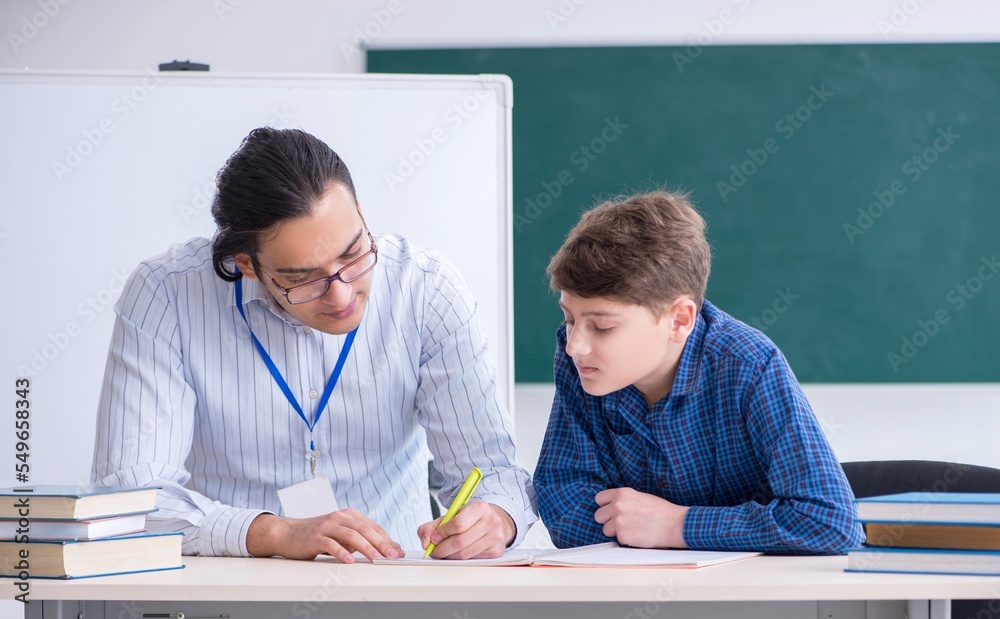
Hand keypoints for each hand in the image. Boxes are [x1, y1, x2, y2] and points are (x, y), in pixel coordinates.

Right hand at [246, 509, 403, 562]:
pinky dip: (341, 552)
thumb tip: (380, 549)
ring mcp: (327, 526)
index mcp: (348, 515)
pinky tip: (349, 561)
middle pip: (365, 529)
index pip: (372, 526)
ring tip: (376, 558)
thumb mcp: (340, 534)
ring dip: (366, 547)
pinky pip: (330, 544)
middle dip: (381, 543)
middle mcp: (339, 517)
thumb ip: (357, 539)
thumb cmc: (316, 535)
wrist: (287, 533)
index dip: (387, 539)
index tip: (398, 551)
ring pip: (351, 535)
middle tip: (392, 555)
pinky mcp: (315, 537)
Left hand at [417, 501, 514, 558]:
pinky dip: (460, 559)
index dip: (442, 533)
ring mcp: (495, 537)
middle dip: (442, 549)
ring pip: (465, 553)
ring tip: (443, 552)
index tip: (434, 539)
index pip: (458, 524)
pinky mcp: (496, 551)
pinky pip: (472, 559)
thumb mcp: (451, 516)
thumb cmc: (470, 519)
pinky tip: (456, 553)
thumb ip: (432, 526)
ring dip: (449, 556)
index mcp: (480, 507)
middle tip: (434, 550)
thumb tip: (425, 542)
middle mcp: (491, 521)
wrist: (493, 522)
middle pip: (460, 541)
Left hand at [594, 488, 688, 548]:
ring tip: (631, 529)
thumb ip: (623, 500)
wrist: (674, 524)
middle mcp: (617, 506)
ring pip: (605, 529)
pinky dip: (625, 539)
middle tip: (621, 522)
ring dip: (615, 531)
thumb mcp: (639, 496)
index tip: (610, 510)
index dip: (605, 505)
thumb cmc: (660, 510)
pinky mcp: (623, 536)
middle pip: (598, 515)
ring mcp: (619, 522)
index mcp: (621, 493)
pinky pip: (617, 539)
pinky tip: (637, 535)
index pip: (599, 499)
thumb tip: (611, 506)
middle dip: (607, 520)